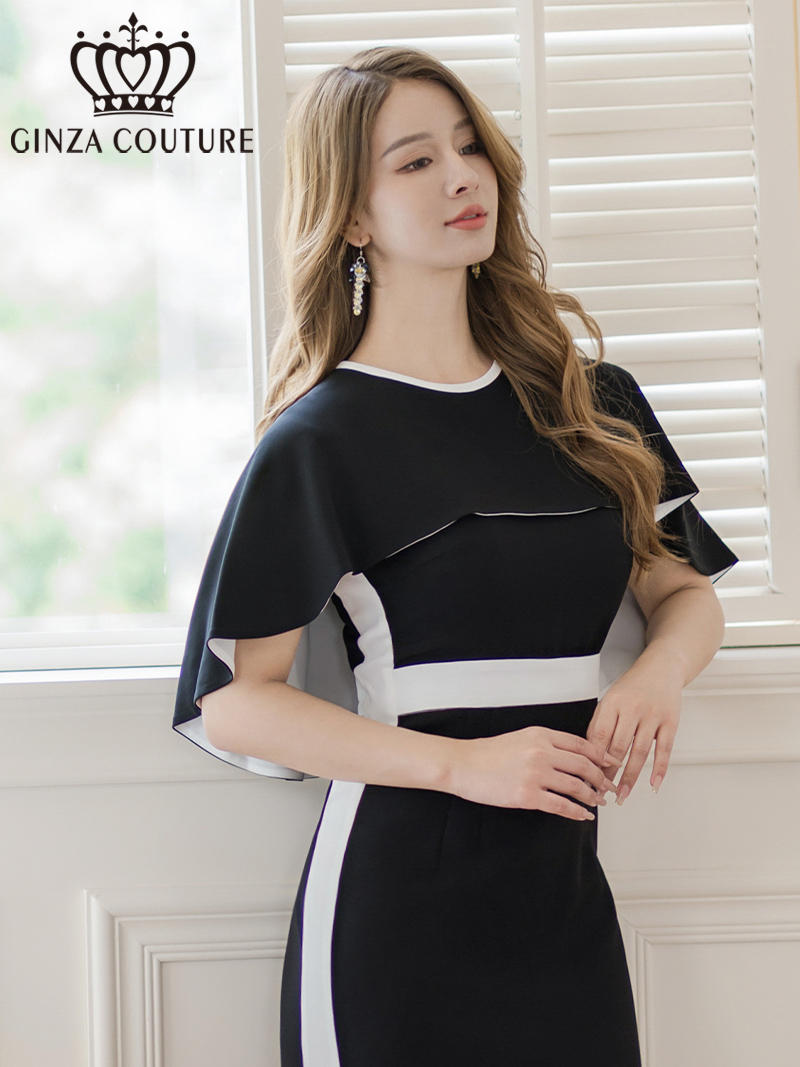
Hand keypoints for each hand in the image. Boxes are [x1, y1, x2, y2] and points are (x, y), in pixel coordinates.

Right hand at [449, 726, 617, 820]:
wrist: (463, 764)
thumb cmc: (489, 753)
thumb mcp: (521, 737)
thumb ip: (546, 743)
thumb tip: (571, 756)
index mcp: (542, 735)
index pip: (581, 744)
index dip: (600, 756)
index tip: (611, 764)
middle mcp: (542, 752)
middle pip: (584, 766)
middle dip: (602, 779)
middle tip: (609, 787)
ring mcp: (536, 774)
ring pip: (576, 787)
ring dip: (592, 796)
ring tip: (598, 802)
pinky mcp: (528, 796)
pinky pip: (561, 806)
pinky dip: (576, 812)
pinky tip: (583, 816)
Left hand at [586, 655, 682, 803]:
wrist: (661, 668)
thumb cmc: (632, 687)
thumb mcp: (609, 699)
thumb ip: (599, 725)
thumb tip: (590, 755)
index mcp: (612, 703)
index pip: (599, 737)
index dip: (593, 760)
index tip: (588, 778)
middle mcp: (632, 709)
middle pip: (618, 747)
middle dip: (609, 773)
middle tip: (603, 793)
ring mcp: (652, 716)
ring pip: (640, 752)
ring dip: (631, 777)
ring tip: (623, 794)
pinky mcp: (671, 722)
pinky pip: (664, 749)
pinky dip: (659, 769)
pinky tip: (653, 784)